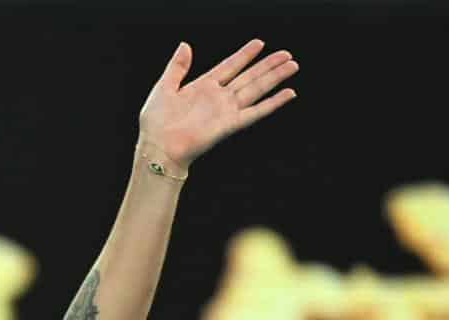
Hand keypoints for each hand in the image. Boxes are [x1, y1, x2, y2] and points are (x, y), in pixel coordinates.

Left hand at [138, 39, 298, 169]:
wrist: (158, 147)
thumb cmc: (156, 122)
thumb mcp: (164, 87)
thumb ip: (177, 67)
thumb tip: (185, 45)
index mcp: (203, 87)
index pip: (229, 66)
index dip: (244, 55)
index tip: (259, 43)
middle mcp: (218, 98)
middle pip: (249, 76)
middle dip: (268, 65)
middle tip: (286, 54)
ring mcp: (226, 110)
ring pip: (256, 89)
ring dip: (275, 77)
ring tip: (292, 65)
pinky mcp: (230, 124)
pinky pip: (256, 112)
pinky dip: (272, 103)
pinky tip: (288, 94)